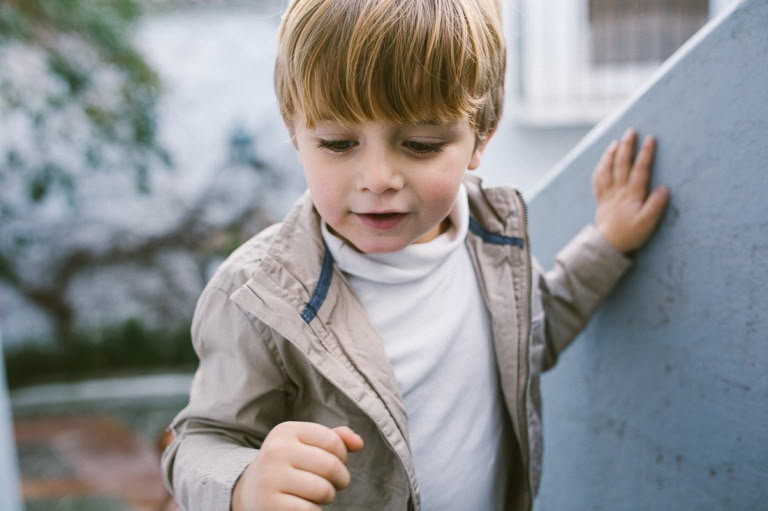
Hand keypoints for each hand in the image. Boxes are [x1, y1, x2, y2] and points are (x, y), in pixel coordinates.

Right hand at [232, 421, 363, 510]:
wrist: (250, 491)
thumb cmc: (289, 465)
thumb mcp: (307, 444)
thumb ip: (336, 439)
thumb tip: (358, 443)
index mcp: (286, 431)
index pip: (333, 441)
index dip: (343, 456)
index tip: (336, 463)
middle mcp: (275, 451)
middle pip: (331, 466)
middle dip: (341, 479)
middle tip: (334, 483)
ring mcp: (270, 478)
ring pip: (323, 490)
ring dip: (329, 496)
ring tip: (320, 495)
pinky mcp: (269, 504)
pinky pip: (310, 510)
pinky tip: (305, 506)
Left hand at [593, 128, 669, 253]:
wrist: (607, 245)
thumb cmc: (630, 235)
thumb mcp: (647, 223)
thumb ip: (656, 205)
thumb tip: (664, 188)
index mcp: (631, 195)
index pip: (640, 170)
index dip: (645, 154)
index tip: (650, 139)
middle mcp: (618, 191)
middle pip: (621, 165)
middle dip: (627, 147)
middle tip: (631, 131)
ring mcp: (607, 194)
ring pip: (607, 170)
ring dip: (610, 155)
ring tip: (615, 142)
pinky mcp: (601, 199)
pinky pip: (598, 180)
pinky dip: (600, 168)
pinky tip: (603, 161)